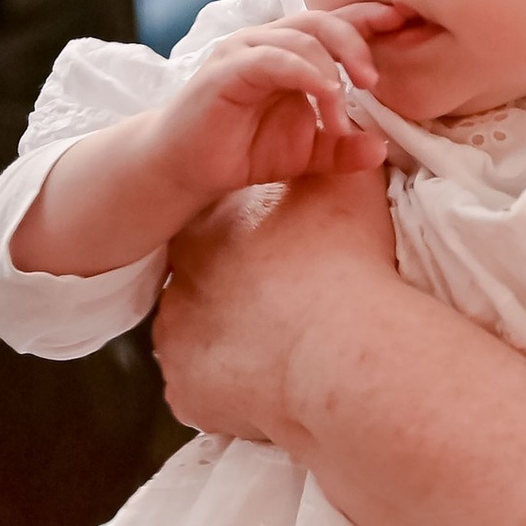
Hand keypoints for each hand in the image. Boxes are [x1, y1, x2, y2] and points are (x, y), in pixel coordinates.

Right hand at [145, 6, 400, 220]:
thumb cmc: (245, 150)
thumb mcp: (307, 153)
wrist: (187, 169)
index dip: (371, 19)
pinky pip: (272, 59)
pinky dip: (303, 72)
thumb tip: (382, 148)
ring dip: (331, 69)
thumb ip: (343, 149)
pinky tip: (324, 93)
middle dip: (357, 41)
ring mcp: (245, 51)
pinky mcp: (226, 70)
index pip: (337, 23)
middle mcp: (269, 41)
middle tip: (376, 80)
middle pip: (323, 20)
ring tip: (343, 108)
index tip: (407, 24)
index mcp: (293, 51)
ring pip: (300, 36)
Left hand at [153, 162, 398, 444]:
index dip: (251, 244)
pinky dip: (224, 390)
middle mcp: (180, 280)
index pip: (217, 230)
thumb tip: (347, 135)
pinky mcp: (182, 389)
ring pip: (195, 339)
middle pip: (203, 284)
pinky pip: (197, 390)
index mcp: (212, 227)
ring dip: (227, 344)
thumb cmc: (348, 266)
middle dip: (235, 295)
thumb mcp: (351, 188)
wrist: (343, 348)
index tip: (282, 259)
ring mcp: (175, 338)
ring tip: (277, 352)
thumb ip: (337, 160)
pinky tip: (263, 385)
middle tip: (282, 308)